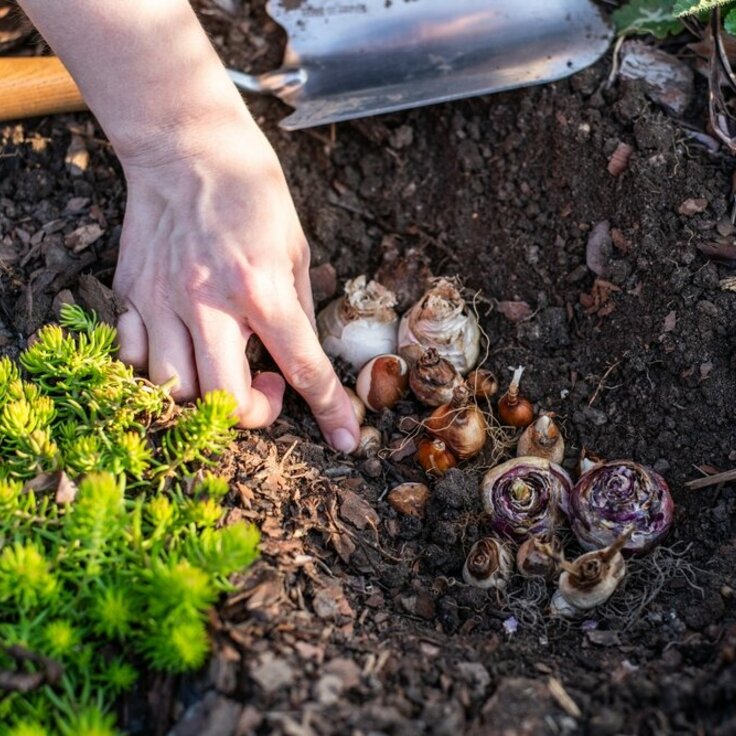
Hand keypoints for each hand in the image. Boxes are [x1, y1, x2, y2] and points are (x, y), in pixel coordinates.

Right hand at [112, 114, 358, 452]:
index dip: (329, 411)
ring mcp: (160, 299)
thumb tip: (299, 362)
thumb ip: (296, 312)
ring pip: (172, 389)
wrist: (187, 147)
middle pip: (224, 399)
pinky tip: (180, 348)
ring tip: (223, 363)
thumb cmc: (251, 193)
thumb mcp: (296, 250)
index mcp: (261, 287)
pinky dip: (157, 368)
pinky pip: (132, 358)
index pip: (302, 367)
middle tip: (267, 385)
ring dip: (205, 393)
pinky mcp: (128, 294)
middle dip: (253, 411)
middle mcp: (207, 301)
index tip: (345, 438)